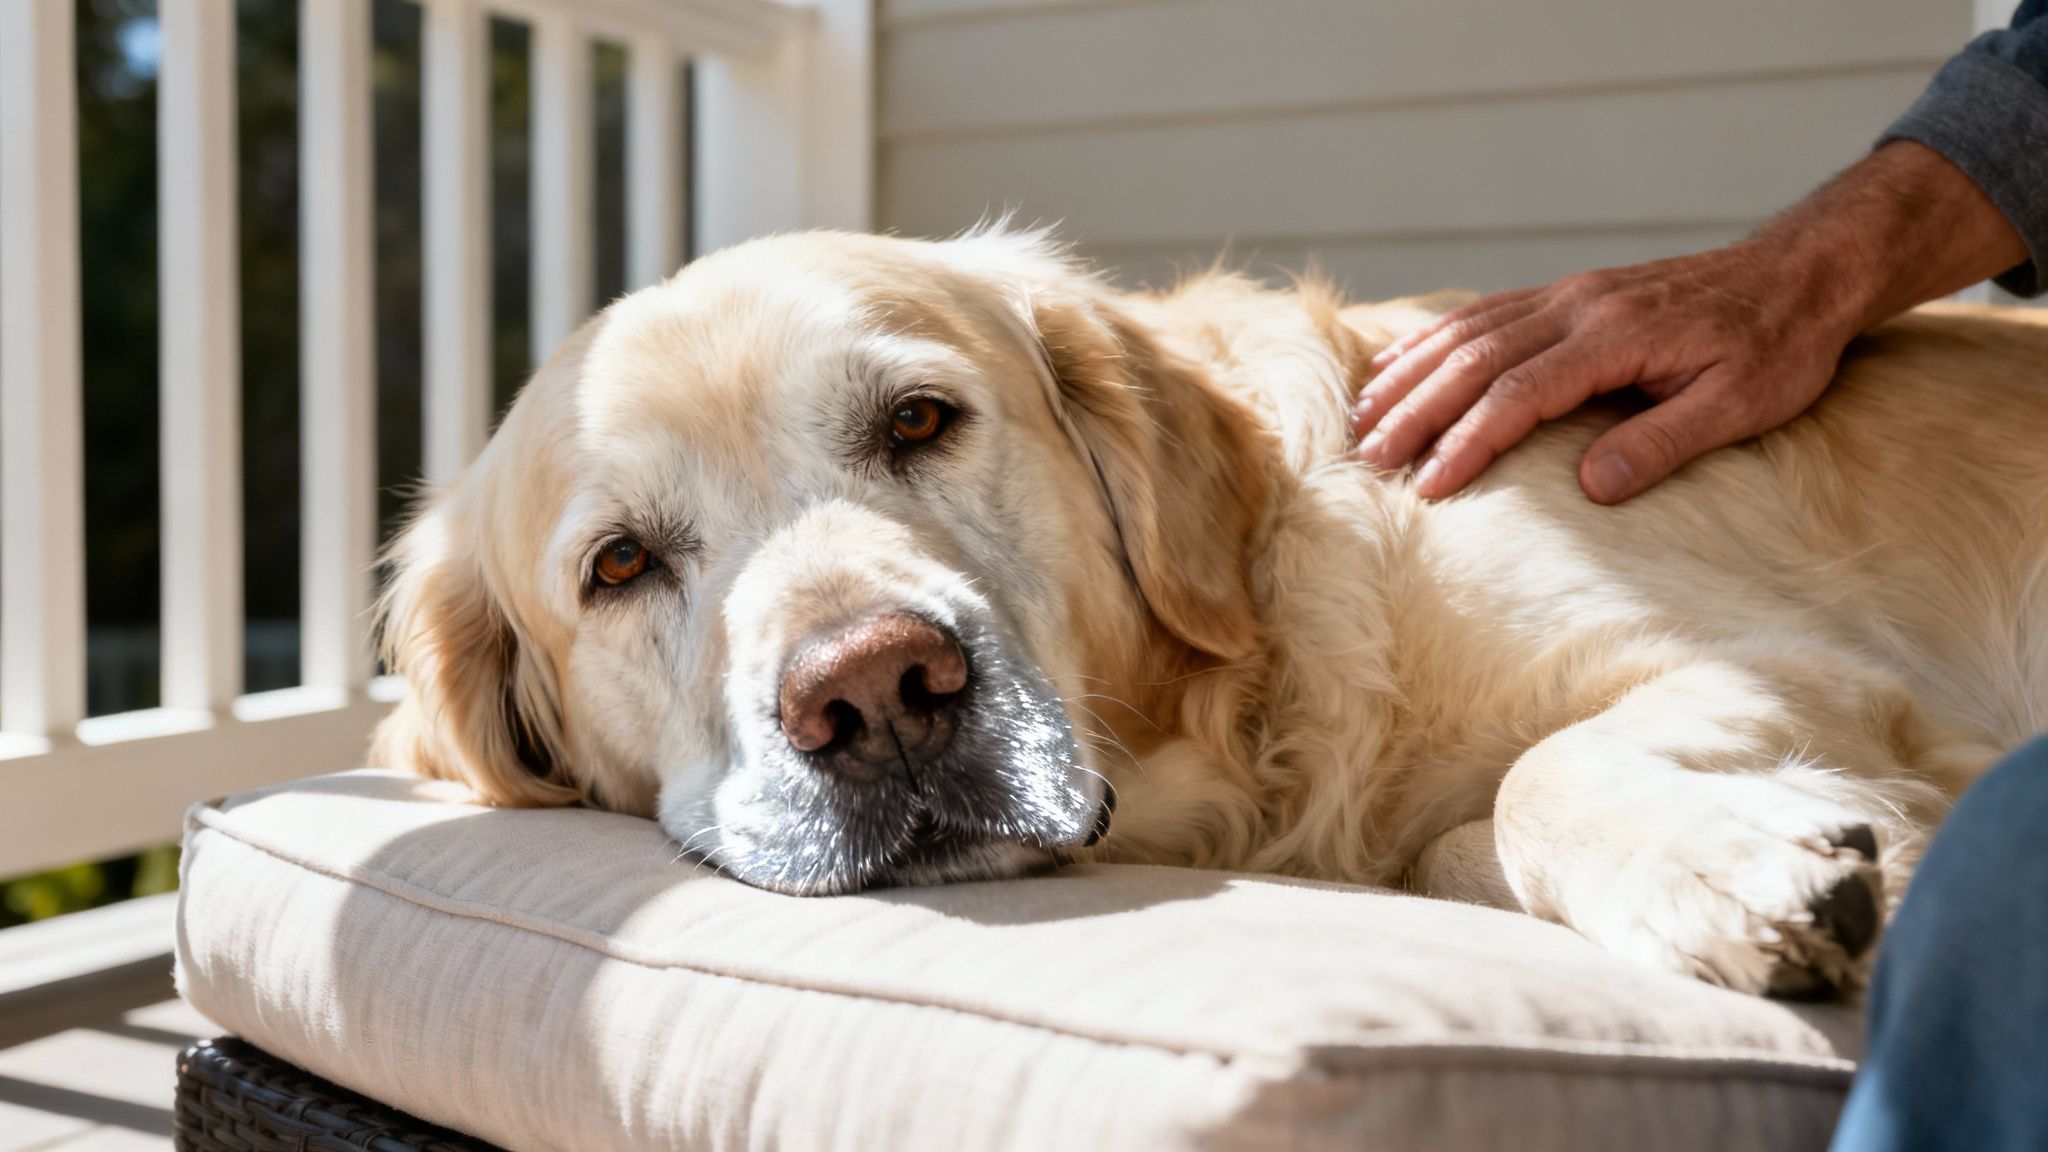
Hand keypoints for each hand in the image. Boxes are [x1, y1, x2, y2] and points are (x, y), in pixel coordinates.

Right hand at [1351, 244, 1853, 503]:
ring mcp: (1568, 293)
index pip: (1521, 392)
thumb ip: (1663, 443)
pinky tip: (1399, 367)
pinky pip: (1483, 313)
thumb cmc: (1778, 346)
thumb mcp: (1741, 405)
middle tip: (1370, 459)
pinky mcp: (1567, 293)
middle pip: (1475, 358)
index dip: (1469, 440)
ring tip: (1362, 418)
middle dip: (1416, 411)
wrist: (1801, 273)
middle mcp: (1579, 305)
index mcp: (1617, 334)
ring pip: (1467, 331)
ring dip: (1410, 376)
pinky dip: (1432, 342)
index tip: (1430, 485)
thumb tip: (1590, 488)